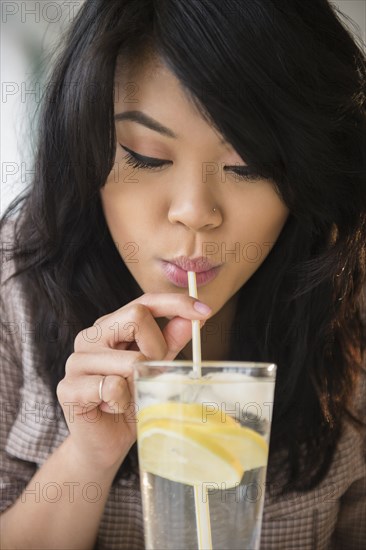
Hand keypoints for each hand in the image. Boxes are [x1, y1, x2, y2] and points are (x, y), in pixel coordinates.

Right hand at [56, 293, 210, 471]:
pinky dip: (123, 402)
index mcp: (109, 327)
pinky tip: (113, 409)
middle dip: (157, 348)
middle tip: (152, 375)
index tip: (205, 312)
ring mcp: (76, 361)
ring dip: (140, 384)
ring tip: (129, 397)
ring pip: (131, 359)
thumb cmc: (130, 401)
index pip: (144, 302)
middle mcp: (89, 336)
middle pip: (137, 316)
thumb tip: (194, 318)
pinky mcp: (68, 388)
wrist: (103, 443)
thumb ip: (170, 342)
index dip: (176, 303)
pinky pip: (113, 388)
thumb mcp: (156, 368)